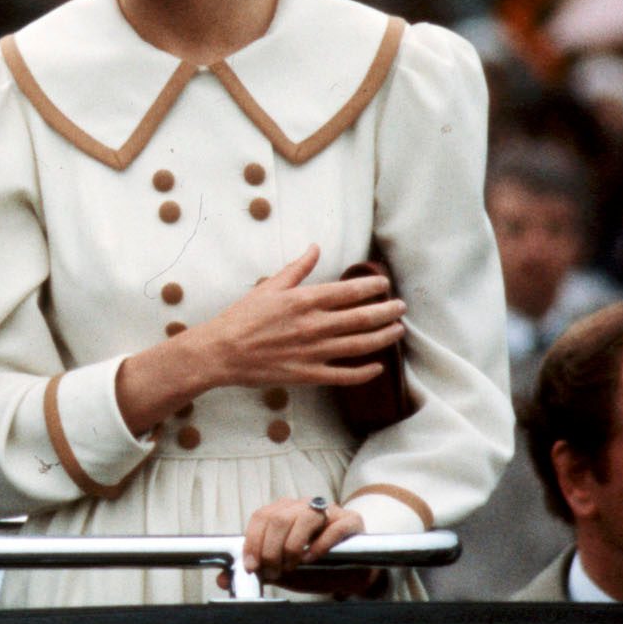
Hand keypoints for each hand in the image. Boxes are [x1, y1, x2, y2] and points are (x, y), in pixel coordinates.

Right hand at [187, 245, 405, 389]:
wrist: (221, 351)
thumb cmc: (242, 317)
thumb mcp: (269, 287)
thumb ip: (297, 269)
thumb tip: (315, 248)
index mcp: (305, 301)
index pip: (349, 291)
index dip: (372, 288)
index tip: (385, 286)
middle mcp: (314, 325)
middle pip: (362, 318)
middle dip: (387, 312)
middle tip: (401, 307)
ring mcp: (313, 352)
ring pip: (360, 346)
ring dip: (383, 338)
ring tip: (398, 331)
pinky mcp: (308, 374)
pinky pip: (344, 375)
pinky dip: (364, 372)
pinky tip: (378, 367)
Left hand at [241, 494, 367, 586]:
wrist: (351, 572)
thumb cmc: (313, 566)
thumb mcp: (280, 569)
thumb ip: (255, 571)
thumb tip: (221, 580)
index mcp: (283, 511)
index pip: (261, 517)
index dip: (253, 542)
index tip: (252, 566)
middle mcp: (303, 505)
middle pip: (279, 518)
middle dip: (271, 549)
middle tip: (273, 572)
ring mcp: (329, 510)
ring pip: (305, 517)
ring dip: (293, 546)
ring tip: (292, 565)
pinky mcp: (351, 521)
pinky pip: (334, 526)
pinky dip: (321, 544)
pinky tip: (313, 558)